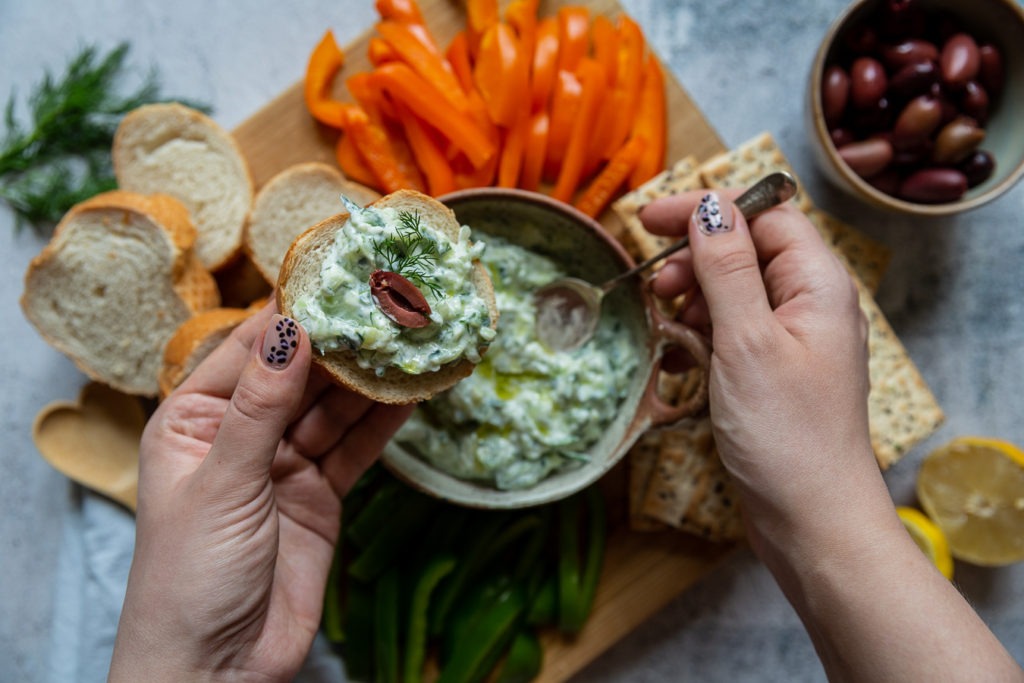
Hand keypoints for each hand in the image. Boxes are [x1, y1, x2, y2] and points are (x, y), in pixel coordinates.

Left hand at [109, 302, 412, 681]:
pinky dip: (381, 424)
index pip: (246, 351)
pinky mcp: (317, 497)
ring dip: (368, 379)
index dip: (290, 313)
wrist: (217, 670)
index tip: (334, 278)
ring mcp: (281, 467)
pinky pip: (353, 449)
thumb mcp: (221, 484)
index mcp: (191, 422)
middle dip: (339, 344)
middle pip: (296, 375)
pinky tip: (410, 394)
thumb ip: (261, 408)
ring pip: (331, 409)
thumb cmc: (190, 577)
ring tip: (409, 340)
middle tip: (386, 307)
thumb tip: (291, 329)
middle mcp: (237, 436)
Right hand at [642, 192, 1023, 680]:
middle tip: (656, 287)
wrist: (812, 519)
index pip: (762, 215)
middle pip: (746, 251)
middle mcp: (810, 304)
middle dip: (695, 261)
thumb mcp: (747, 340)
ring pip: (734, 294)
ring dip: (693, 302)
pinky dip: (700, 338)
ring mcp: (793, 341)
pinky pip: (732, 334)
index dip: (707, 211)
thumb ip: (726, 268)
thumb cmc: (786, 433)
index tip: (649, 221)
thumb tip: (709, 208)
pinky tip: (678, 361)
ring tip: (667, 330)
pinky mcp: (774, 373)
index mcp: (818, 284)